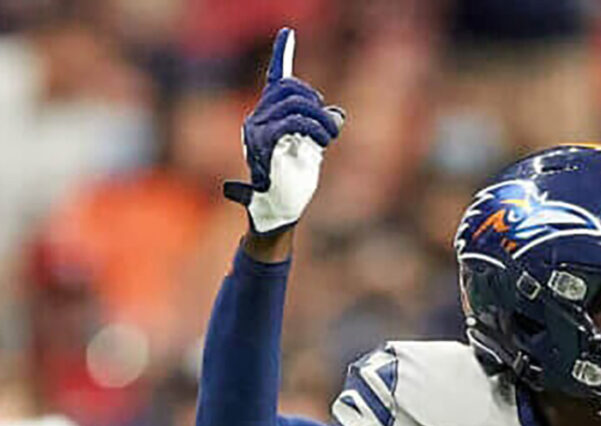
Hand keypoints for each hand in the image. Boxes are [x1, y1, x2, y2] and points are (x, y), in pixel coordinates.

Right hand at [224, 28, 344, 233]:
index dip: (282, 56)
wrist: (281, 210)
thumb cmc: (294, 183)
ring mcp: (257, 129)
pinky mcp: (263, 143)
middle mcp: (258, 118)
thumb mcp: (312, 149)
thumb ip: (320, 126)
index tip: (288, 34)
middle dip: (316, 102)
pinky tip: (320, 142)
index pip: (275, 81)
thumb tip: (337, 112)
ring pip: (294, 102)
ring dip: (320, 119)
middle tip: (329, 129)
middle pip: (291, 88)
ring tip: (327, 138)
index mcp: (268, 116)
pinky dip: (312, 127)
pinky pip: (290, 121)